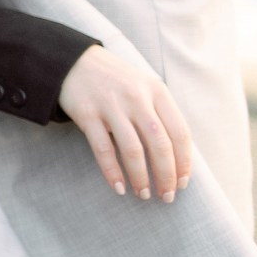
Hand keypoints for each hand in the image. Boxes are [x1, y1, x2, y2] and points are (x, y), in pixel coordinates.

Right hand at [57, 45, 193, 202]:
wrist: (72, 61)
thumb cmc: (115, 80)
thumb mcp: (144, 88)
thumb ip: (161, 114)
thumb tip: (177, 157)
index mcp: (157, 92)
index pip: (180, 133)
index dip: (184, 162)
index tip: (183, 183)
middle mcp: (137, 98)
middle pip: (159, 144)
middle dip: (166, 175)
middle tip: (167, 196)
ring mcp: (111, 105)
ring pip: (133, 149)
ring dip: (141, 177)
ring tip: (144, 194)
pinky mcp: (87, 114)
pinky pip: (103, 149)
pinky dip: (112, 171)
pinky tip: (118, 187)